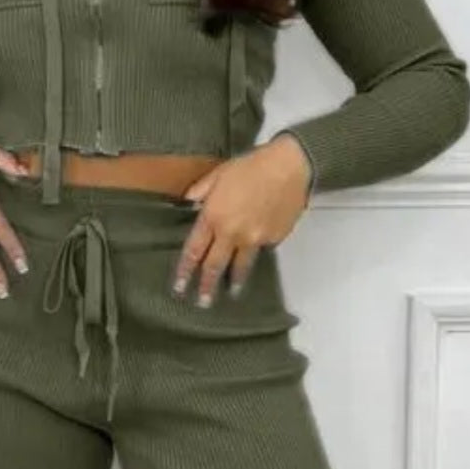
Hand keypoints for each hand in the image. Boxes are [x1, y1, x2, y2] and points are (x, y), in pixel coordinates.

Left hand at [172, 133, 312, 304]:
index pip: (194, 251)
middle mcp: (231, 233)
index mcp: (213, 217)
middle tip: (202, 302)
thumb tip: (188, 202)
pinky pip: (262, 250)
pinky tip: (256, 250)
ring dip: (235, 281)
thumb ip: (200, 191)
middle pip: (215, 266)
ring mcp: (254, 239)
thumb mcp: (219, 174)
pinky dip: (256, 252)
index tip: (179, 286)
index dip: (185, 271)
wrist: (289, 167)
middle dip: (207, 286)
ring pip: (241, 266)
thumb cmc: (253, 166)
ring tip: (232, 292)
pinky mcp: (273, 239)